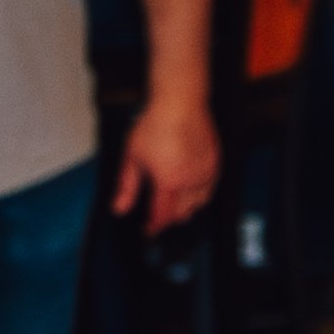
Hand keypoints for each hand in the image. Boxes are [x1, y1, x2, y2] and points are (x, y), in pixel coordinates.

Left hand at [115, 84, 222, 233]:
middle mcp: (190, 182)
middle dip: (168, 219)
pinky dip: (200, 197)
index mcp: (169, 183)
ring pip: (198, 205)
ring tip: (175, 207)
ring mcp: (205, 173)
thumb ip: (127, 187)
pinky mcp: (214, 164)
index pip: (162, 216)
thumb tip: (119, 208)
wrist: (180, 103)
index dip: (153, 227)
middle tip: (158, 216)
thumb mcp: (132, 157)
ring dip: (185, 210)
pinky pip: (209, 191)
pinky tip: (192, 192)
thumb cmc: (156, 125)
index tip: (148, 230)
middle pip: (181, 214)